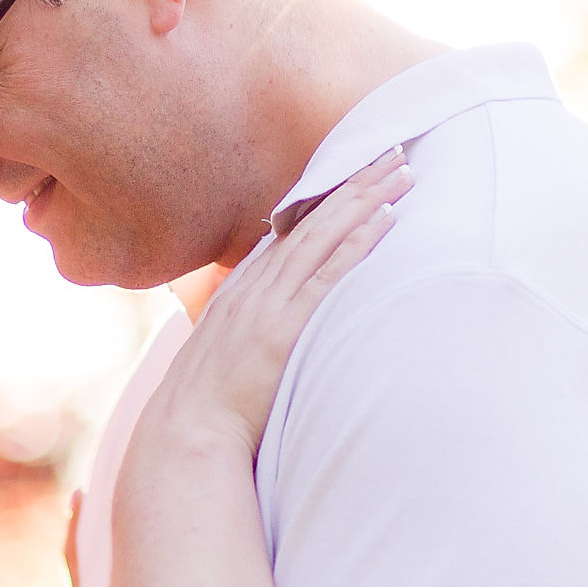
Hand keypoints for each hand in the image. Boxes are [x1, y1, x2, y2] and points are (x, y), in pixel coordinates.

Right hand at [142, 151, 411, 456]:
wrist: (185, 435)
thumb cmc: (205, 409)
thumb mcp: (221, 359)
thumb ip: (245, 338)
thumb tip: (264, 338)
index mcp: (238, 291)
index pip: (288, 231)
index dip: (325, 199)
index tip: (355, 174)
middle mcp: (254, 286)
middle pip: (312, 219)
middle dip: (354, 183)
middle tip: (392, 151)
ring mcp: (268, 303)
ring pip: (325, 234)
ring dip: (366, 198)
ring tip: (402, 170)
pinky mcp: (285, 327)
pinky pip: (330, 273)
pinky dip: (360, 240)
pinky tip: (387, 217)